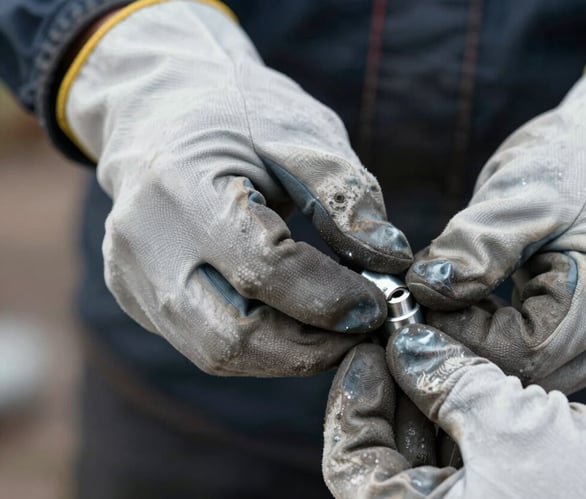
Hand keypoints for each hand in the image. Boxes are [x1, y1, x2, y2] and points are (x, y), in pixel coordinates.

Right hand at [56, 1, 411, 375]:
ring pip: (217, 353)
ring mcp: (132, 277)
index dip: (330, 298)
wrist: (160, 111)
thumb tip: (389, 261)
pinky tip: (295, 320)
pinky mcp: (136, 297)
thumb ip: (345, 196)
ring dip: (288, 354)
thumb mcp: (299, 133)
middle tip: (361, 331)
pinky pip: (205, 343)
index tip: (377, 303)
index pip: (263, 269)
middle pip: (232, 336)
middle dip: (311, 347)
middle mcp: (143, 243)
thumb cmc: (238, 114)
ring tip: (334, 330)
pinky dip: (261, 345)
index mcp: (181, 186)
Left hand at [323, 324, 585, 498]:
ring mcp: (470, 498)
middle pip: (385, 446)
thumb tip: (405, 344)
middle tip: (398, 331)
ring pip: (420, 437)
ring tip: (426, 335)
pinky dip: (453, 398)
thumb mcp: (508, 426)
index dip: (351, 404)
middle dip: (391, 386)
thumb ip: (445, 380)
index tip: (366, 351)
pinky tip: (457, 358)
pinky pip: (456, 436)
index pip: (352, 466)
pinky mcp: (496, 480)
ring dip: (423, 386)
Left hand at [406, 46, 585, 391]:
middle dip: (465, 344)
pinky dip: (498, 335)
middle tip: (420, 306)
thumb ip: (476, 245)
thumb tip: (424, 291)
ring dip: (479, 341)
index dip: (465, 338)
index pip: (530, 351)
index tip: (418, 306)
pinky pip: (539, 353)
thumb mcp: (525, 190)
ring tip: (446, 297)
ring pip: (531, 368)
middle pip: (530, 370)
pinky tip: (473, 303)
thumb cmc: (584, 157)